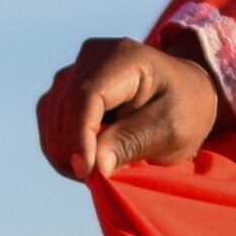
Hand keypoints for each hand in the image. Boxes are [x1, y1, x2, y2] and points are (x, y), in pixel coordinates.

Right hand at [39, 35, 222, 182]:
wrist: (185, 94)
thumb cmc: (184, 111)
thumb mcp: (172, 130)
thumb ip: (134, 142)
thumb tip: (96, 165)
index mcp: (125, 57)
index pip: (86, 94)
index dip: (79, 135)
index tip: (87, 171)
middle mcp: (93, 56)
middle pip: (62, 107)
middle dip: (72, 150)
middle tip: (101, 179)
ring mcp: (76, 70)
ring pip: (50, 117)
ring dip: (65, 152)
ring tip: (97, 169)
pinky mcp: (66, 88)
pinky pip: (50, 122)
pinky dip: (63, 147)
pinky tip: (88, 159)